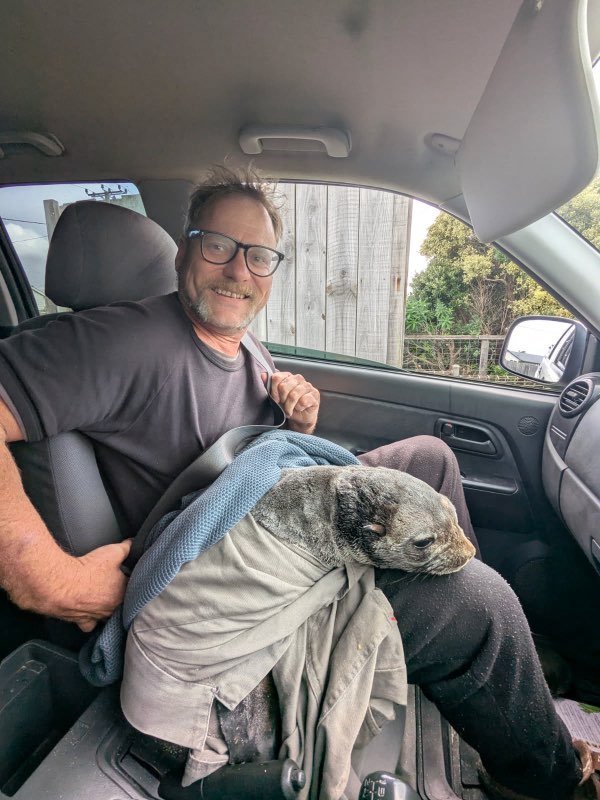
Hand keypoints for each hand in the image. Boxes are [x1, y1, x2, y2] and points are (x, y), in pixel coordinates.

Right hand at [11, 539, 132, 631]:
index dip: (131, 579)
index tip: (128, 574)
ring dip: (107, 609)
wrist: (62, 584)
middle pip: (121, 604)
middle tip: (115, 585)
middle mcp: (112, 609)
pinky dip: (90, 620)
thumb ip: (126, 548)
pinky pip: (90, 624)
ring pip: (107, 616)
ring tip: (104, 600)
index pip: (134, 588)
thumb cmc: (90, 569)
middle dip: (120, 596)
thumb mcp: (112, 552)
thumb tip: (133, 542)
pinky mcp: (82, 622)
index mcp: (123, 594)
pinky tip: (89, 613)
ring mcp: (98, 617)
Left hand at [263, 371, 319, 433]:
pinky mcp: (315, 394)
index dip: (273, 391)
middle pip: (284, 387)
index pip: (276, 377)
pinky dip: (299, 408)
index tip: (275, 399)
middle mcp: (298, 378)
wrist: (299, 419)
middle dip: (282, 400)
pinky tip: (300, 409)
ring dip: (289, 406)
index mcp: (288, 376)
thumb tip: (262, 375)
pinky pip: (304, 400)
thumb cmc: (288, 407)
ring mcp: (307, 386)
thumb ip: (269, 385)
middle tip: (283, 406)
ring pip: (294, 395)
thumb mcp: (276, 397)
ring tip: (289, 411)